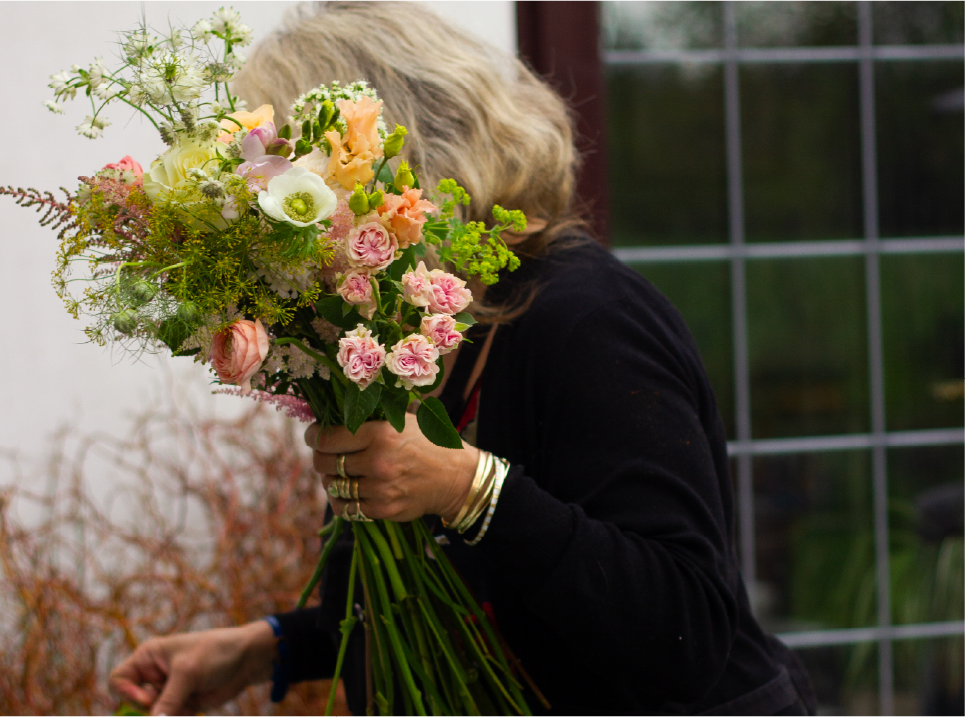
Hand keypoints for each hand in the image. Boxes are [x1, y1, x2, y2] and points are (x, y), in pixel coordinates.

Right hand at [108, 621, 276, 716]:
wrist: (248, 658)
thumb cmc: (217, 652)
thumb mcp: (188, 673)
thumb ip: (167, 701)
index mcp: (148, 656)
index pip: (118, 680)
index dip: (127, 694)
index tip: (148, 698)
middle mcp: (155, 674)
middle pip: (136, 703)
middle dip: (155, 708)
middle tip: (178, 703)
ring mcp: (169, 691)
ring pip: (155, 715)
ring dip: (172, 714)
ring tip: (191, 704)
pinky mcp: (183, 704)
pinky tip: (196, 708)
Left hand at [305, 414, 477, 522]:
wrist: (455, 476)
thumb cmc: (426, 443)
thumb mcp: (401, 421)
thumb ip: (368, 420)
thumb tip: (330, 417)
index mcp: (380, 434)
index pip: (327, 438)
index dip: (313, 437)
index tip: (314, 436)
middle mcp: (378, 461)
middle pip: (325, 463)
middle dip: (319, 458)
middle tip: (323, 455)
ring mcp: (380, 488)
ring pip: (333, 487)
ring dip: (330, 480)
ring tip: (337, 473)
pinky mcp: (383, 509)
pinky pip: (347, 508)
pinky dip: (341, 501)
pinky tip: (347, 492)